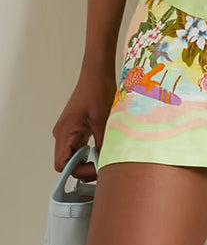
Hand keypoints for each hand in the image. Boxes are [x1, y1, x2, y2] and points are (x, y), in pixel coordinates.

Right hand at [52, 67, 115, 181]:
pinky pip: (77, 146)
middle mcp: (62, 133)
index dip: (79, 172)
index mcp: (65, 132)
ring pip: (73, 155)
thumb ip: (102, 145)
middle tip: (102, 167)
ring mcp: (67, 130)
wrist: (97, 73)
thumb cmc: (97, 91)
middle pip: (67, 162)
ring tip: (103, 159)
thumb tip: (105, 164)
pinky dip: (88, 152)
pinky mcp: (74, 126)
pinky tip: (101, 149)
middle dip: (84, 168)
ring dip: (86, 160)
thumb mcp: (103, 121)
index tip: (96, 169)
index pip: (62, 165)